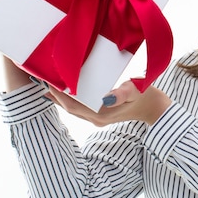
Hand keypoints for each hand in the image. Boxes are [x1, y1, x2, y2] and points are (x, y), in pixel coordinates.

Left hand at [45, 80, 171, 125]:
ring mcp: (97, 118)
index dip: (59, 96)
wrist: (154, 107)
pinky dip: (69, 99)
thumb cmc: (144, 96)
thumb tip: (106, 98)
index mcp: (101, 114)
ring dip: (60, 98)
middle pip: (69, 108)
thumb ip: (121, 94)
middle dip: (55, 96)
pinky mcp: (99, 114)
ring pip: (73, 109)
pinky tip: (63, 91)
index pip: (73, 106)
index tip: (48, 81)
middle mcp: (96, 118)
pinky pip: (79, 108)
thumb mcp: (134, 91)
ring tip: (48, 84)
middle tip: (43, 79)